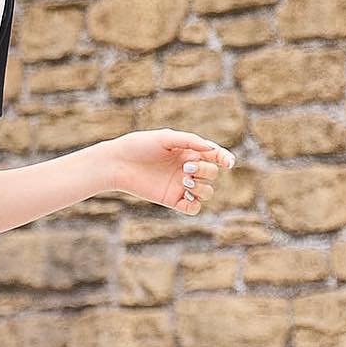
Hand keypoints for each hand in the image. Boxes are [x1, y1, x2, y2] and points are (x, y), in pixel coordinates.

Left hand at [109, 129, 235, 214]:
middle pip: (212, 174)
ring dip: (201, 187)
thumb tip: (212, 149)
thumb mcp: (166, 138)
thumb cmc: (140, 146)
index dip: (225, 159)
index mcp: (189, 152)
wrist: (118, 163)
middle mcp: (187, 169)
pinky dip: (195, 204)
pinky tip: (185, 195)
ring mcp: (180, 185)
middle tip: (185, 167)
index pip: (215, 157)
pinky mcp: (172, 200)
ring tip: (184, 179)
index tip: (227, 163)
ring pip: (206, 192)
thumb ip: (190, 141)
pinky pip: (193, 208)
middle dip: (204, 170)